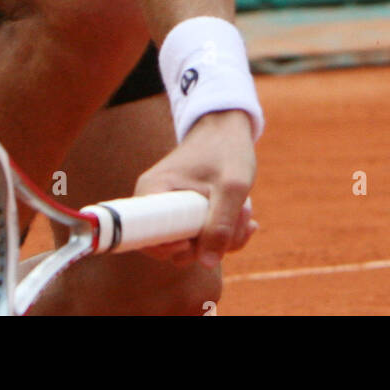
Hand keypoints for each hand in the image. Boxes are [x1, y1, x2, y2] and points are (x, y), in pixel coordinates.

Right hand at [132, 110, 256, 267]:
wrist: (228, 127)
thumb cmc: (227, 149)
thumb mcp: (232, 186)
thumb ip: (222, 224)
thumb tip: (208, 263)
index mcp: (152, 191)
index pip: (145, 238)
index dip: (170, 249)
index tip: (195, 240)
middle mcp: (154, 202)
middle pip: (173, 248)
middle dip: (210, 243)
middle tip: (236, 220)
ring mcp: (171, 208)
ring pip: (192, 245)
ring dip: (224, 237)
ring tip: (244, 210)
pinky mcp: (186, 213)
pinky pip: (201, 237)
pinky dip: (225, 233)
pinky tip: (243, 215)